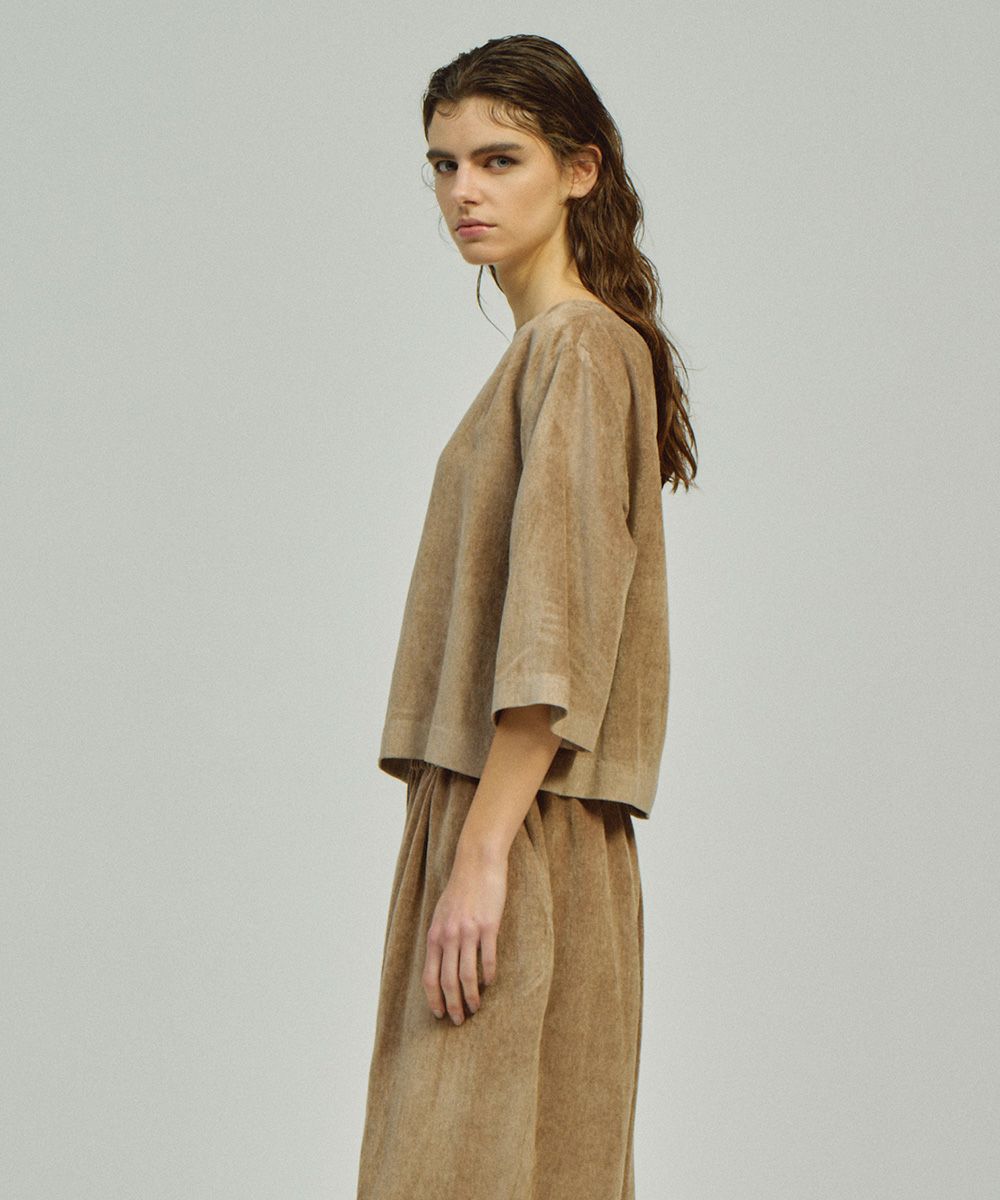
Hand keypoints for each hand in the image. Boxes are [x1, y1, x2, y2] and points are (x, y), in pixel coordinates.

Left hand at [422, 848, 506, 1024]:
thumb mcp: (441, 914)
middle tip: (459, 1020)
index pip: (429, 976)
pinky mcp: (488, 927)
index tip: (439, 1013)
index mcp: (435, 935)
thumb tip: (441, 963)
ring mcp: (468, 932)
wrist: (477, 863)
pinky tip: (490, 983)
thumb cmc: (460, 889)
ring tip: (475, 1007)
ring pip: (467, 976)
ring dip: (471, 997)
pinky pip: (487, 959)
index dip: (433, 998)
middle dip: (452, 1005)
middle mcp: (448, 936)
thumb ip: (440, 938)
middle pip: (447, 982)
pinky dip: (488, 975)